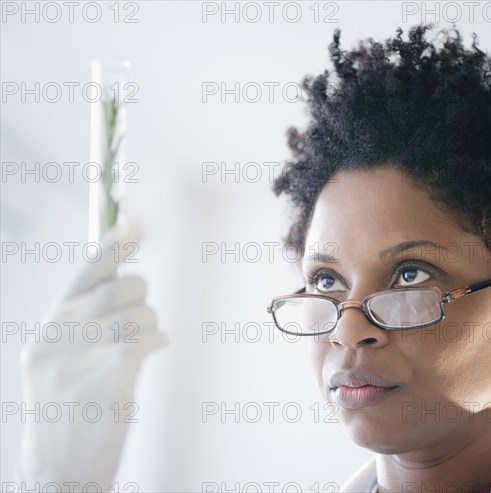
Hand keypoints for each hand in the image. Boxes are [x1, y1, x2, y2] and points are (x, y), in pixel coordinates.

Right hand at [16, 219, 168, 491]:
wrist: (58, 468)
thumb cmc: (67, 410)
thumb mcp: (60, 360)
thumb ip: (85, 321)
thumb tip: (125, 282)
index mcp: (49, 327)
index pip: (85, 274)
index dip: (114, 246)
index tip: (135, 224)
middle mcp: (61, 335)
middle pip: (125, 286)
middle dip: (140, 299)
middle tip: (136, 321)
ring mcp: (84, 354)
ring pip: (142, 312)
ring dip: (148, 327)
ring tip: (136, 349)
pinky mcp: (110, 374)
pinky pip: (148, 336)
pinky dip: (156, 341)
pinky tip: (152, 351)